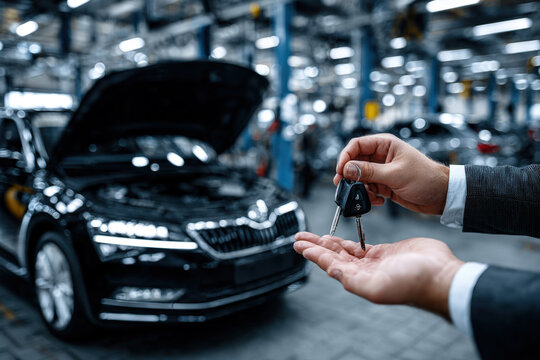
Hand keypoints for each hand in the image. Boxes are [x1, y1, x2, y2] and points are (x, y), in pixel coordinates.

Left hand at [294, 232, 463, 318]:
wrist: (440, 274)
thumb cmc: (414, 283)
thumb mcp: (379, 285)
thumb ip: (353, 280)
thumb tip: (331, 271)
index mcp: (359, 279)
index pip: (329, 264)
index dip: (314, 254)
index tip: (300, 246)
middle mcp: (363, 271)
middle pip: (332, 256)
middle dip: (315, 246)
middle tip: (299, 237)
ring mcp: (373, 262)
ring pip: (343, 250)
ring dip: (327, 243)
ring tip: (312, 236)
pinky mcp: (384, 252)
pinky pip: (359, 246)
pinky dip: (346, 242)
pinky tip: (336, 238)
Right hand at [334, 134, 448, 214]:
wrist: (442, 195)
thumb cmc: (426, 177)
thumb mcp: (395, 174)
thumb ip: (369, 172)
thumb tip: (347, 169)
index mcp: (384, 145)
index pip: (356, 145)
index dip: (345, 157)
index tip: (340, 171)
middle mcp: (380, 157)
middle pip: (354, 162)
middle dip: (349, 176)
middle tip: (344, 186)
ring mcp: (381, 171)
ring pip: (359, 178)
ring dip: (359, 189)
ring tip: (366, 196)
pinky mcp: (383, 185)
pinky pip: (367, 189)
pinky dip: (369, 197)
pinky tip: (378, 201)